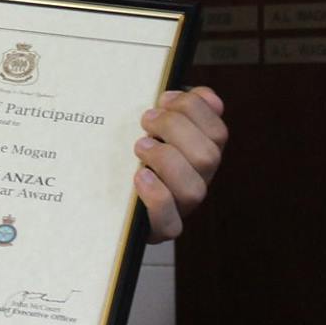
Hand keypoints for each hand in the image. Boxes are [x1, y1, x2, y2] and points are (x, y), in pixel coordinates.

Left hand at [133, 86, 225, 241]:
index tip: (163, 98)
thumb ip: (179, 108)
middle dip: (176, 130)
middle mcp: (198, 181)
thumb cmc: (133, 153)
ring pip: (194, 190)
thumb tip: (206, 96)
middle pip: (209, 157)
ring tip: (140, 146)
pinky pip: (170, 222)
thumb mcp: (154, 126)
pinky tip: (140, 176)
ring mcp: (181, 207)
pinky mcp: (160, 229)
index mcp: (201, 153)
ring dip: (166, 160)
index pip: (217, 133)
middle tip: (146, 120)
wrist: (107, 199)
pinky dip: (157, 196)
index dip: (194, 110)